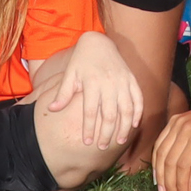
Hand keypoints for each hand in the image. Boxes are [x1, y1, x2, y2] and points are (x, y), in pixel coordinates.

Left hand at [40, 31, 144, 153]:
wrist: (98, 43)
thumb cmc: (81, 61)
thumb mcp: (70, 74)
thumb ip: (63, 93)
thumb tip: (52, 110)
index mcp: (92, 83)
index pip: (91, 111)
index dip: (89, 128)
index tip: (87, 143)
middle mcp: (109, 83)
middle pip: (110, 114)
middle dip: (106, 133)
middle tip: (102, 147)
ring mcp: (123, 81)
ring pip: (127, 109)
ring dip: (124, 127)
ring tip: (120, 141)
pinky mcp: (132, 80)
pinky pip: (138, 98)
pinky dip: (138, 112)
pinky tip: (134, 125)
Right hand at [150, 95, 190, 190]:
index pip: (184, 164)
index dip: (180, 183)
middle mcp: (185, 127)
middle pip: (169, 160)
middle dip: (168, 183)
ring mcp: (178, 122)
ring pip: (160, 151)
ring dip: (158, 173)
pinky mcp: (174, 120)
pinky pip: (160, 141)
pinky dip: (156, 158)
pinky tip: (157, 173)